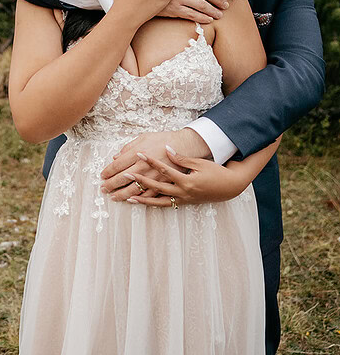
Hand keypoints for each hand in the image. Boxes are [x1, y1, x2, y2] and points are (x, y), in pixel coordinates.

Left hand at [100, 129, 210, 199]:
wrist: (187, 146)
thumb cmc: (164, 139)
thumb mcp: (145, 137)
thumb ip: (129, 147)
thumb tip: (116, 157)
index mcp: (139, 154)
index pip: (118, 165)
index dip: (108, 172)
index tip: (102, 175)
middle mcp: (145, 167)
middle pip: (123, 179)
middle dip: (111, 185)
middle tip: (103, 188)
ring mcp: (155, 178)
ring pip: (135, 190)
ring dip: (122, 194)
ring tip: (113, 197)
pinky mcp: (164, 185)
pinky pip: (150, 195)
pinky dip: (139, 199)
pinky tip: (131, 200)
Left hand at [129, 146, 248, 205]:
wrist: (229, 187)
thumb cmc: (215, 172)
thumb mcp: (199, 163)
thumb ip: (181, 158)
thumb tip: (167, 149)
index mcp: (187, 181)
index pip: (164, 170)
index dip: (151, 161)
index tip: (139, 154)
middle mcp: (183, 193)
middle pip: (157, 187)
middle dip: (140, 181)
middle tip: (124, 176)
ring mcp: (183, 200)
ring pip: (159, 202)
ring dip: (143, 200)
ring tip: (128, 197)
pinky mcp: (184, 203)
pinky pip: (165, 205)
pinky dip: (153, 204)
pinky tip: (144, 202)